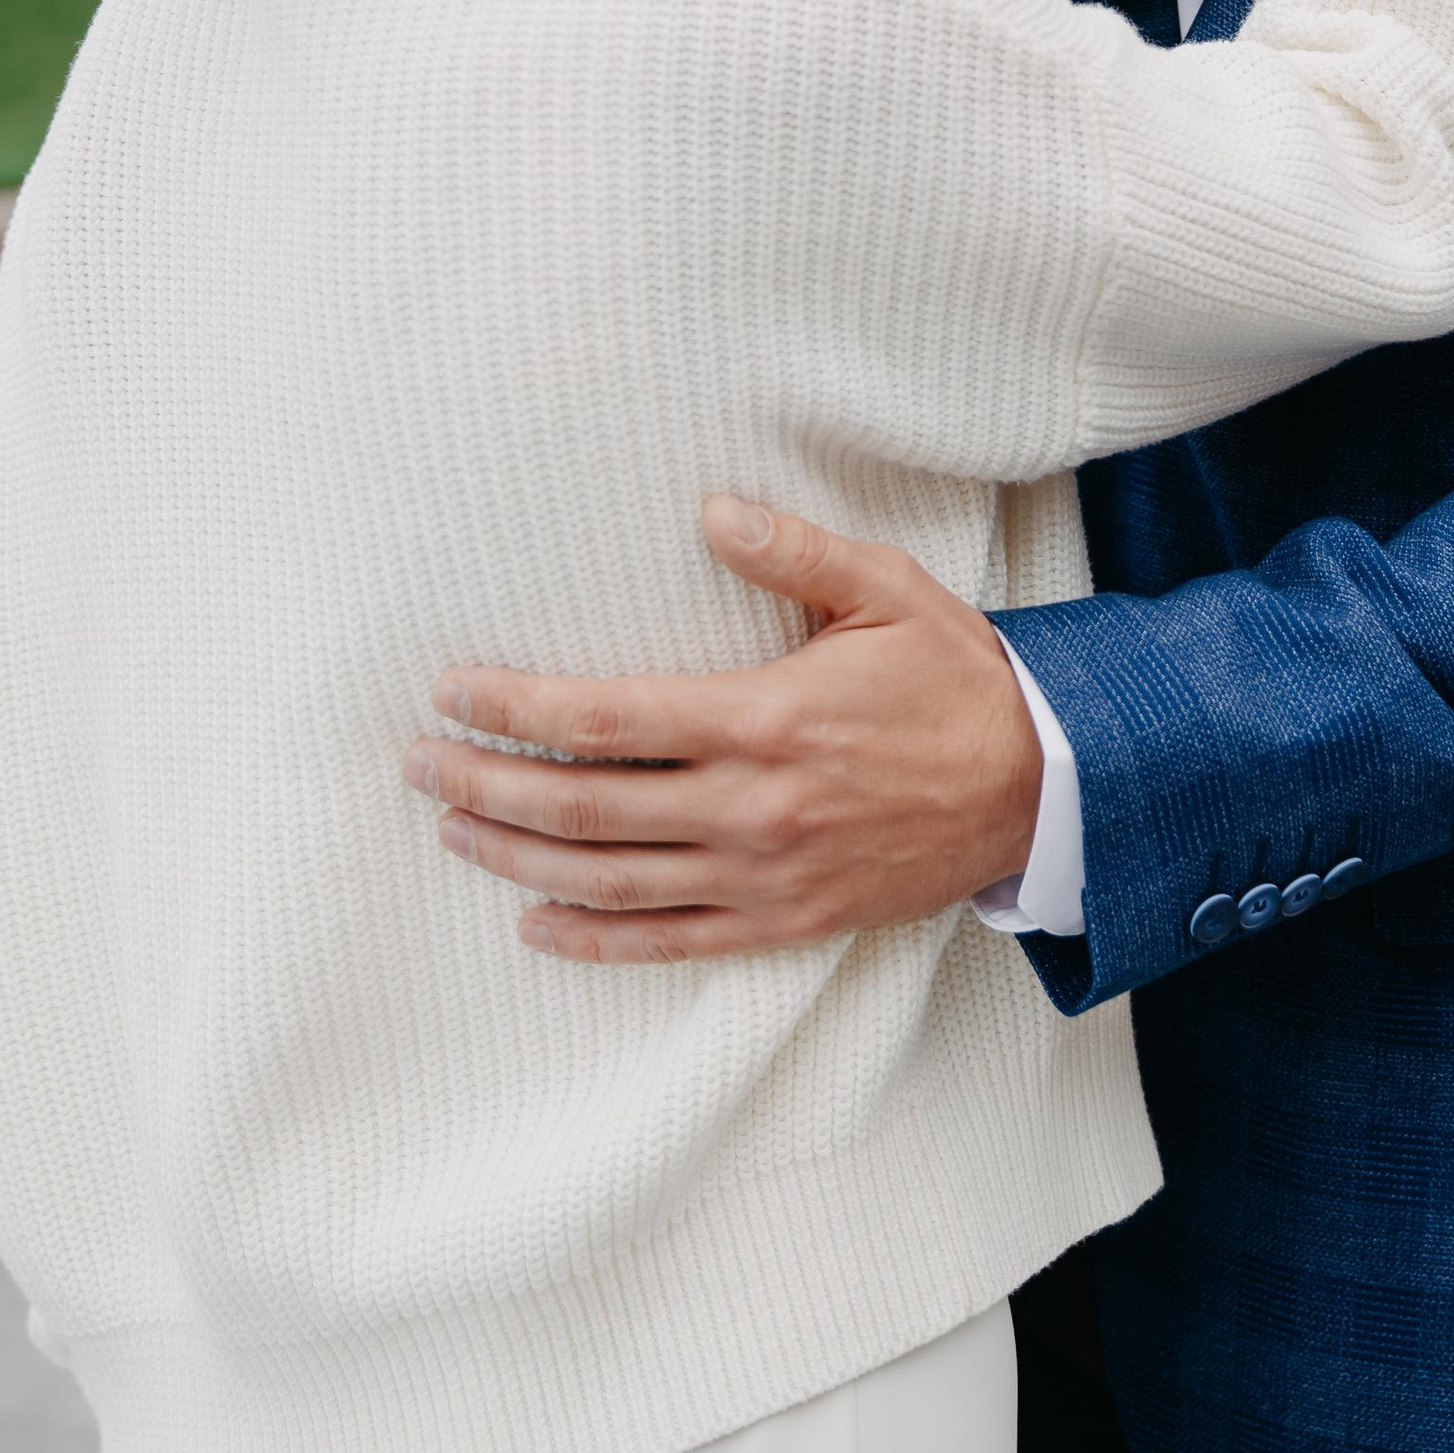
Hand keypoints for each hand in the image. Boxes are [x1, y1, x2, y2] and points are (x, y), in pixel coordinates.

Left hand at [404, 499, 1044, 964]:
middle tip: (417, 761)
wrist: (1036, 789)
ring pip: (609, 879)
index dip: (514, 708)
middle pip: (583, 807)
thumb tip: (709, 510)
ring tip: (452, 825)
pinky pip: (667, 942)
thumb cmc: (956, 679)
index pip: (603, 719)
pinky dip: (592, 939)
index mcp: (764, 719)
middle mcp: (750, 808)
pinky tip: (535, 924)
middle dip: (486, 783)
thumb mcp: (888, 591)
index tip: (450, 689)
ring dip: (516, 857)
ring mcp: (763, 876)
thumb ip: (795, 552)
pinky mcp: (783, 921)